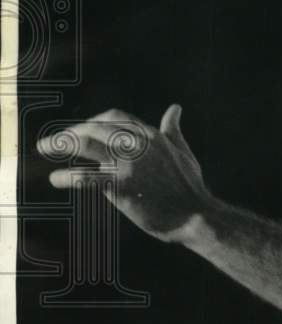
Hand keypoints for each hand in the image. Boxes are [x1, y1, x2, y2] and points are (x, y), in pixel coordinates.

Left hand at [38, 105, 212, 242]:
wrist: (195, 215)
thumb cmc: (190, 186)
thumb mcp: (182, 151)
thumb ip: (173, 130)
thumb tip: (175, 108)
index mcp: (153, 135)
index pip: (115, 117)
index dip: (94, 121)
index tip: (82, 131)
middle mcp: (139, 144)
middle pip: (96, 127)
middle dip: (72, 132)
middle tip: (55, 142)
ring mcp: (129, 164)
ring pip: (87, 144)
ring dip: (61, 143)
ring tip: (44, 148)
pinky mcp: (122, 185)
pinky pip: (87, 177)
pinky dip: (67, 177)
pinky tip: (55, 179)